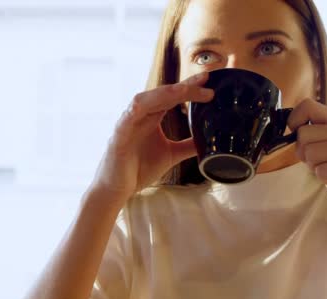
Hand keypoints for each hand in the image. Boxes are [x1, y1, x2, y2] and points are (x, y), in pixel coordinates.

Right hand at [88, 72, 213, 201]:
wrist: (117, 189)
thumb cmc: (138, 169)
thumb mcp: (171, 155)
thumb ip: (188, 146)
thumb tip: (209, 141)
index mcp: (152, 117)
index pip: (172, 97)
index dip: (189, 88)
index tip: (208, 81)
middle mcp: (140, 116)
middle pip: (162, 94)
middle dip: (182, 86)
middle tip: (203, 80)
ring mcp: (128, 123)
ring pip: (145, 100)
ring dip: (164, 93)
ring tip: (183, 90)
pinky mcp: (118, 135)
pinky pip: (127, 117)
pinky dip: (138, 108)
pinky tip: (150, 103)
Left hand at [287, 98, 326, 220]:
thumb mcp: (326, 147)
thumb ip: (311, 136)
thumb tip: (290, 128)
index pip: (307, 105)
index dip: (294, 120)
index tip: (296, 134)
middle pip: (303, 134)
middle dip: (304, 153)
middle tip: (321, 162)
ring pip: (310, 153)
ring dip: (315, 167)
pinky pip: (320, 170)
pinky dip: (324, 178)